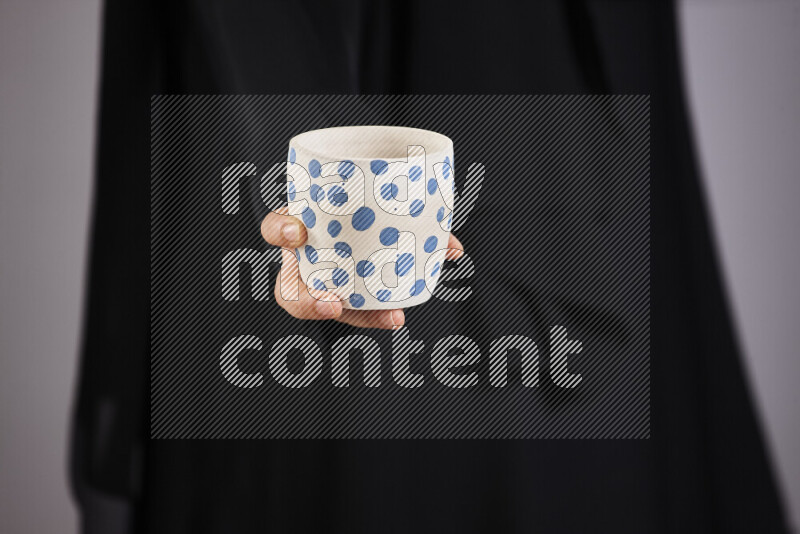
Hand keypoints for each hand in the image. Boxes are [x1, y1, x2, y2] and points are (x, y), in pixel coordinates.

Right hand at [261, 207, 463, 329]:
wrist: (359, 212)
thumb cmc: (358, 205)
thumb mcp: (366, 197)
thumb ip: (397, 204)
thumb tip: (449, 242)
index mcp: (300, 228)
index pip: (276, 229)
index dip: (282, 231)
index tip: (297, 233)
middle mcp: (306, 262)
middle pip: (291, 292)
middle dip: (309, 303)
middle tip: (334, 304)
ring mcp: (324, 284)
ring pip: (328, 311)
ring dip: (361, 317)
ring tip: (391, 318)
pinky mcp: (343, 298)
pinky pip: (359, 313)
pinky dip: (381, 314)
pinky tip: (399, 315)